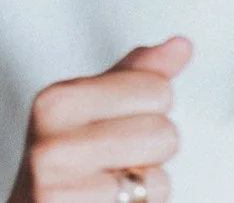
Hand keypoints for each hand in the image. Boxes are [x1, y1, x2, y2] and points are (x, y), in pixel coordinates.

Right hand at [8, 37, 189, 202]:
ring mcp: (61, 188)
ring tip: (111, 183)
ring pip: (159, 177)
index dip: (149, 111)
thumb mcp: (89, 110)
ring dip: (145, 186)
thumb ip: (135, 76)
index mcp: (57, 101)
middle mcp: (53, 143)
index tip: (117, 125)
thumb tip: (180, 46)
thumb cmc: (65, 165)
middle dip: (150, 152)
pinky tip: (107, 201)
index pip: (155, 88)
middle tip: (116, 160)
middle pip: (163, 132)